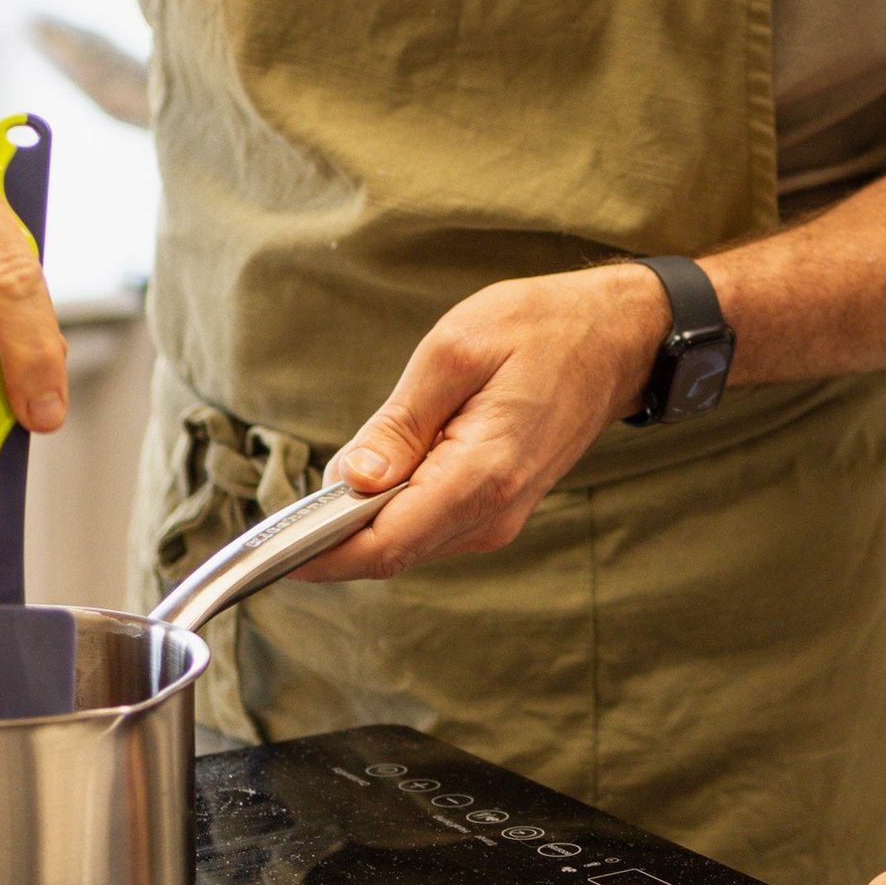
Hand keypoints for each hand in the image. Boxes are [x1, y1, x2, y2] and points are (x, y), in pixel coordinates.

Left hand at [293, 264, 673, 578]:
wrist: (617, 338)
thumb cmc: (542, 329)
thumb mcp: (455, 352)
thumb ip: (399, 424)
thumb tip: (350, 481)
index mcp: (480, 476)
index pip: (383, 545)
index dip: (319, 555)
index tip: (268, 551)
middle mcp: (491, 514)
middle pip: (388, 553)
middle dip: (331, 538)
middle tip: (283, 508)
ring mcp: (497, 518)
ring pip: (405, 544)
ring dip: (361, 523)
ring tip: (339, 476)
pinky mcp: (495, 509)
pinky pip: (427, 527)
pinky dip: (391, 512)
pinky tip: (382, 474)